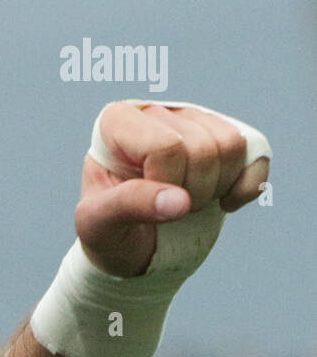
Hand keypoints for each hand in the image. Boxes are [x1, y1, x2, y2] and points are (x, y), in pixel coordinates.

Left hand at [76, 101, 270, 276]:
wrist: (130, 244)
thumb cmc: (107, 229)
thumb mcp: (100, 224)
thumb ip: (129, 205)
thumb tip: (180, 201)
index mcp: (116, 122)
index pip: (166, 146)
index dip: (166, 184)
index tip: (144, 202)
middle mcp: (155, 112)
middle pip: (204, 148)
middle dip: (191, 193)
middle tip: (165, 207)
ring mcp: (192, 120)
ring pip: (233, 145)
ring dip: (216, 187)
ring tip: (185, 200)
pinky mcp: (221, 137)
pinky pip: (256, 150)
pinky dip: (249, 184)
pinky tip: (224, 202)